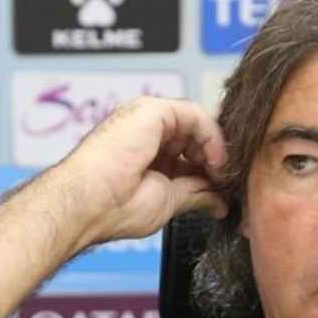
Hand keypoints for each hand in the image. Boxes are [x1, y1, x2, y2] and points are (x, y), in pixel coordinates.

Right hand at [51, 97, 228, 244]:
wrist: (89, 204)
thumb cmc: (113, 207)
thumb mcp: (168, 201)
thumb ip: (195, 194)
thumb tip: (218, 202)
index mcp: (145, 152)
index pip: (189, 151)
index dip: (209, 167)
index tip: (223, 188)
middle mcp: (145, 131)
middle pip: (195, 135)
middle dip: (216, 159)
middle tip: (228, 183)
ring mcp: (146, 118)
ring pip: (198, 124)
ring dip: (217, 150)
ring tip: (221, 176)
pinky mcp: (151, 111)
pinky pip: (196, 116)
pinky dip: (212, 138)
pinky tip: (215, 162)